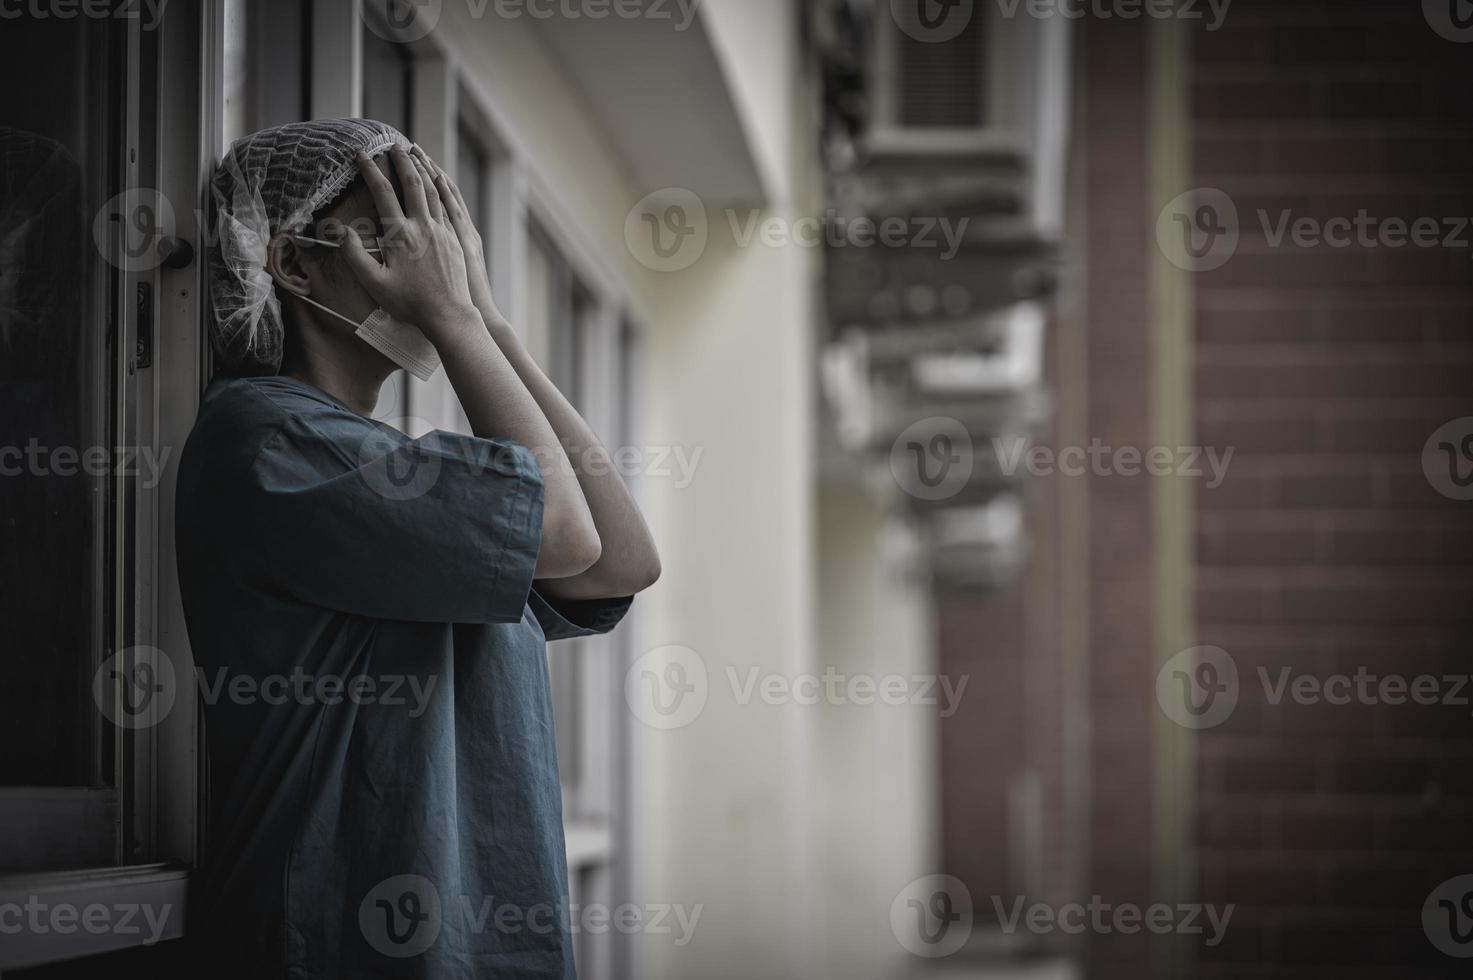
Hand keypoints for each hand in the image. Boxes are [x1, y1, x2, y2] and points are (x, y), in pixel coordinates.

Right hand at [341, 146, 477, 339]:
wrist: (449, 315)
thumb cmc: (410, 303)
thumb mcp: (375, 283)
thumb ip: (354, 255)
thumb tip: (340, 231)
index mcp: (401, 234)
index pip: (383, 193)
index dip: (371, 171)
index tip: (362, 154)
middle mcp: (424, 226)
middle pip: (413, 183)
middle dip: (401, 160)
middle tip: (393, 145)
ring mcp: (443, 230)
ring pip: (434, 190)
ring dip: (423, 168)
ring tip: (415, 154)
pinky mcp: (456, 238)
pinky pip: (448, 204)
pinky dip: (441, 186)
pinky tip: (439, 180)